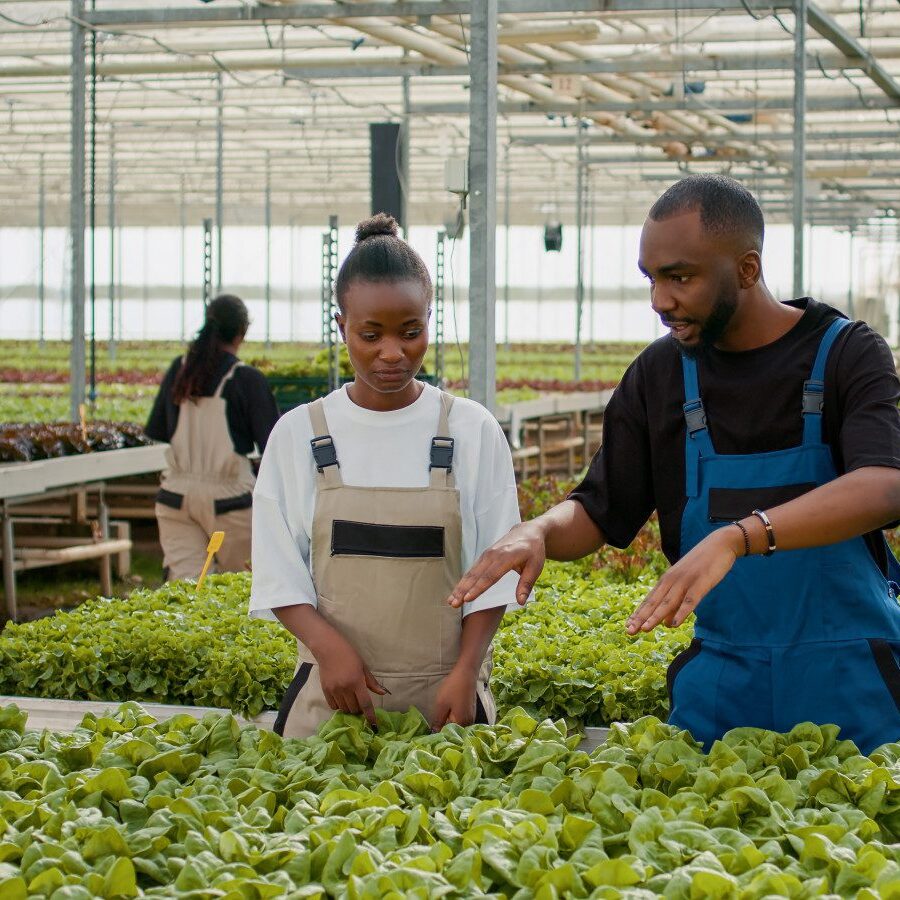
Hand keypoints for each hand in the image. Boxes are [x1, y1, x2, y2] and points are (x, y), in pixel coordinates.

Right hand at [314, 631, 386, 727]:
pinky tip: (342, 699)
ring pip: (344, 709)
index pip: (365, 704)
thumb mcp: (363, 667)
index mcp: (357, 682)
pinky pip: (334, 706)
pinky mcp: (325, 691)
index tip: (374, 725)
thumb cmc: (349, 655)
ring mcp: (334, 691)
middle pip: (354, 709)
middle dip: (359, 709)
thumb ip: (372, 682)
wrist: (329, 649)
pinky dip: (340, 706)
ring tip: (351, 699)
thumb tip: (383, 693)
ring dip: (350, 708)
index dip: (370, 716)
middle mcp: (345, 688)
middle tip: (361, 702)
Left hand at [431, 666, 476, 731]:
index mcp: (461, 723)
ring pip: (458, 725)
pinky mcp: (470, 711)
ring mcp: (471, 717)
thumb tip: (434, 733)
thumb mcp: (441, 704)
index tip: (430, 733)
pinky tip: (447, 715)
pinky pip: (461, 720)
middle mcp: (469, 723)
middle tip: (433, 727)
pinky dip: (454, 719)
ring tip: (439, 722)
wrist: (466, 673)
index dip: (439, 734)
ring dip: (449, 724)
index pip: (449, 735)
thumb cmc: (453, 688)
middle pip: (454, 731)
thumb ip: (438, 721)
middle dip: (444, 730)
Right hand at [447, 521, 545, 607]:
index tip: (468, 599)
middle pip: (476, 575)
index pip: (490, 575)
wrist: (528, 531)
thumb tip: (521, 602)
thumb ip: (526, 584)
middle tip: (453, 604)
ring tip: (451, 601)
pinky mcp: (484, 556)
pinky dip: (464, 581)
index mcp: (507, 557)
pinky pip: (472, 570)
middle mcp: (493, 555)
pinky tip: (457, 591)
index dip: (478, 588)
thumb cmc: (534, 550)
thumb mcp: (536, 566)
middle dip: (463, 590)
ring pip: (471, 573)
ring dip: (460, 587)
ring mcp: (487, 554)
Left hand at [626, 526, 741, 633]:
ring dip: (655, 616)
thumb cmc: (703, 565)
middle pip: (654, 601)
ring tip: (644, 629)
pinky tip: (674, 624)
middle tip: (629, 632)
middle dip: (641, 617)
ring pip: (668, 602)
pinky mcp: (701, 583)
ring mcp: (686, 581)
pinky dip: (681, 612)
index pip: (649, 599)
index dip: (638, 614)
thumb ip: (676, 602)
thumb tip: (667, 623)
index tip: (627, 626)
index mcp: (667, 579)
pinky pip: (690, 600)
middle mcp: (672, 580)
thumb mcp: (686, 583)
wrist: (720, 543)